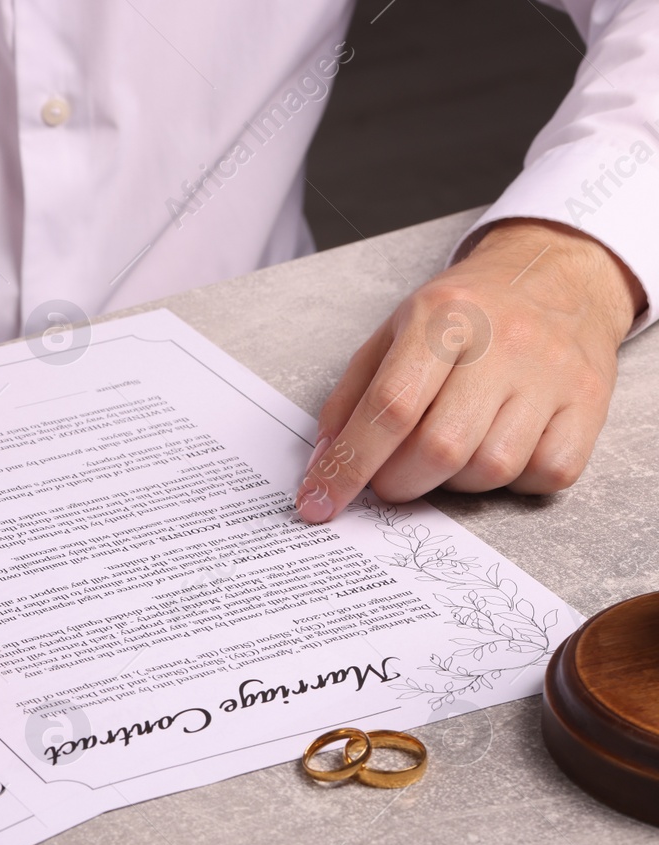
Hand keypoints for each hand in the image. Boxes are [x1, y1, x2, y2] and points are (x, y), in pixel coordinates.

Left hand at [297, 219, 644, 521]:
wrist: (557, 276)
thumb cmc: (466, 313)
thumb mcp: (395, 332)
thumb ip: (352, 396)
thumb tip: (326, 463)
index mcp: (443, 318)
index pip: (389, 407)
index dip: (348, 466)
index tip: (318, 504)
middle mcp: (503, 343)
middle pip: (441, 447)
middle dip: (400, 482)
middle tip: (390, 478)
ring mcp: (552, 374)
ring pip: (492, 469)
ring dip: (455, 483)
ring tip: (448, 454)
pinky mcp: (590, 403)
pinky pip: (547, 475)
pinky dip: (514, 481)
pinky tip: (499, 449)